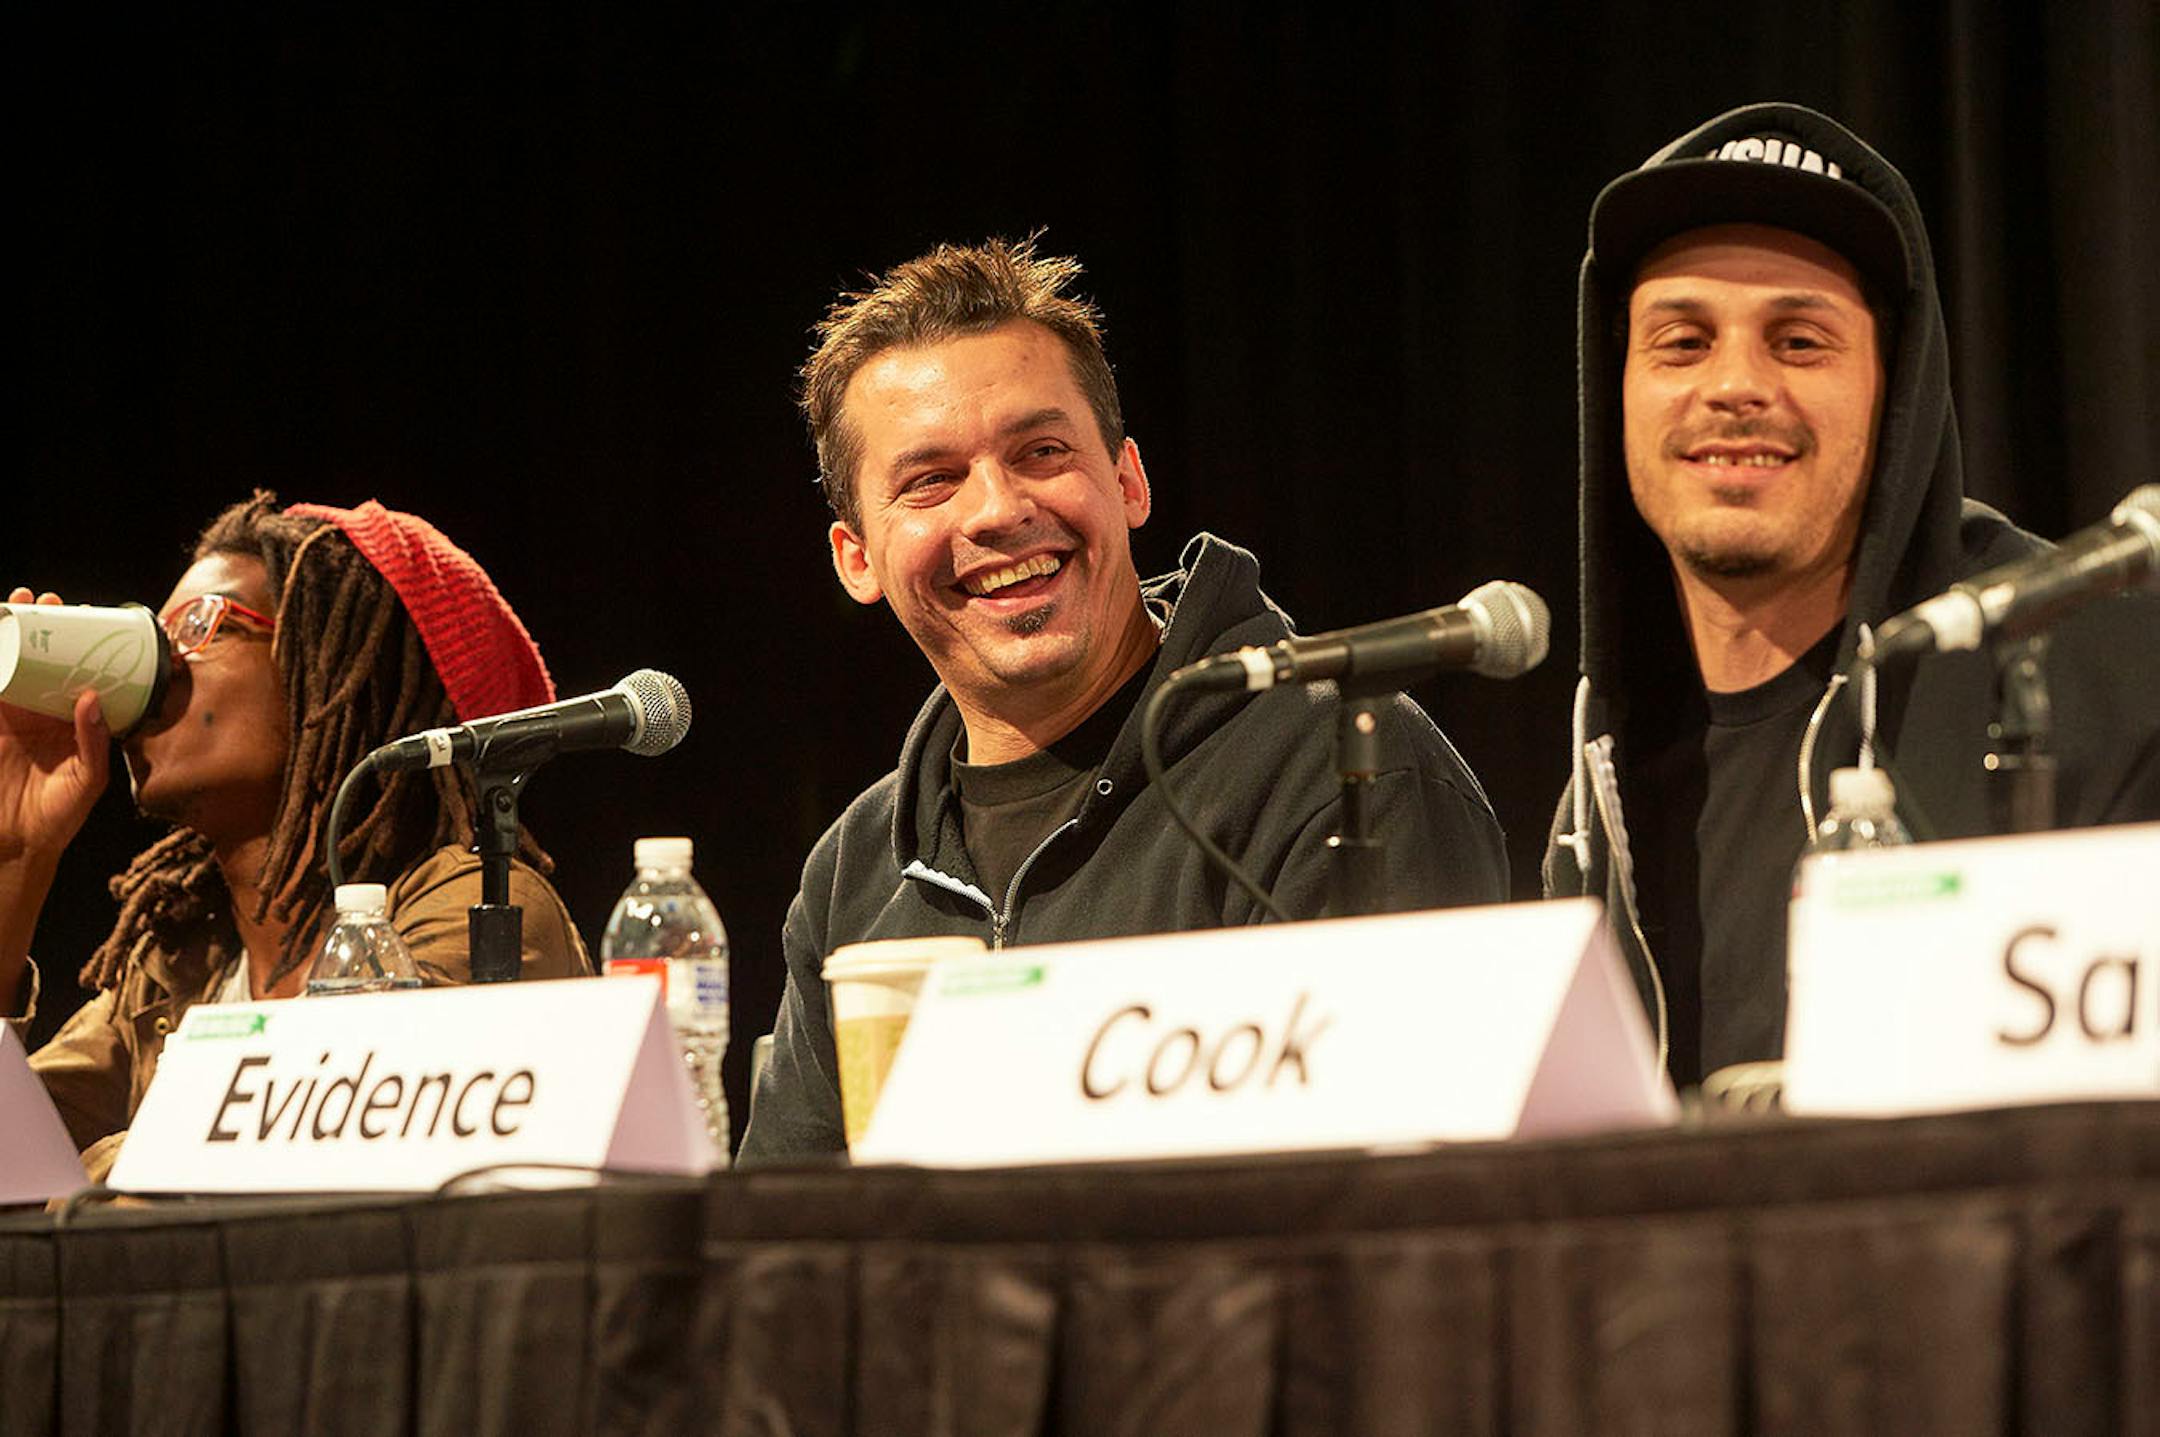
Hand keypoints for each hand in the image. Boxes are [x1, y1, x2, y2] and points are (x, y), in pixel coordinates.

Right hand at [0, 587, 112, 866]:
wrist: (14, 847)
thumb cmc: (57, 818)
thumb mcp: (87, 781)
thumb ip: (93, 743)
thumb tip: (91, 698)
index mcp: (70, 720)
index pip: (76, 672)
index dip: (80, 645)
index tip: (84, 615)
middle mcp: (39, 711)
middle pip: (41, 659)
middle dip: (42, 627)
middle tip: (46, 600)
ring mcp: (8, 715)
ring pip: (8, 664)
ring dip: (9, 635)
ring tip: (16, 604)